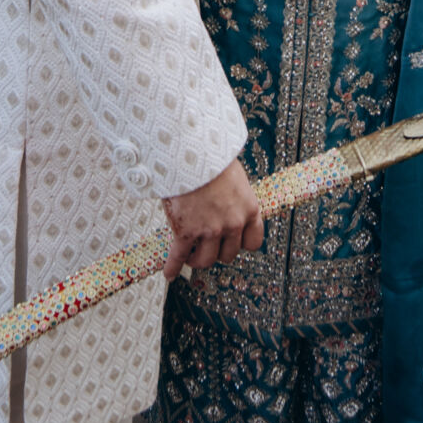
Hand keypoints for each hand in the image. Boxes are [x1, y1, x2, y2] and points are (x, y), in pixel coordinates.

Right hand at [161, 158, 263, 279]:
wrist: (191, 150)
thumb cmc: (212, 156)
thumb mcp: (234, 176)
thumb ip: (235, 196)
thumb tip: (228, 200)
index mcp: (248, 209)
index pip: (253, 241)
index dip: (241, 244)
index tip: (232, 241)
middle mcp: (232, 223)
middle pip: (228, 254)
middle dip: (218, 251)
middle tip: (207, 245)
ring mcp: (209, 230)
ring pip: (205, 260)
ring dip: (197, 259)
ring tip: (190, 255)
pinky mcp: (186, 232)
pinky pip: (179, 256)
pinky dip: (173, 267)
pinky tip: (169, 273)